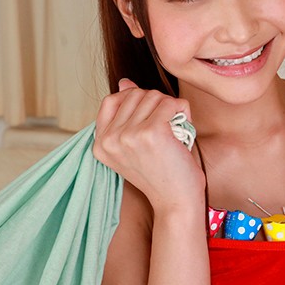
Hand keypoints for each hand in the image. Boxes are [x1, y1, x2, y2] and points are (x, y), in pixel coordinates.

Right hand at [93, 79, 204, 212]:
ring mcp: (128, 135)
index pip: (112, 100)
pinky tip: (183, 132)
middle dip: (157, 105)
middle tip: (167, 128)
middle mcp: (110, 139)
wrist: (176, 202)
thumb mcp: (137, 143)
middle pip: (136, 94)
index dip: (135, 100)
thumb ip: (127, 113)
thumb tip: (124, 82)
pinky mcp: (151, 132)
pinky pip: (172, 103)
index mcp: (100, 143)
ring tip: (175, 132)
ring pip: (155, 96)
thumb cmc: (161, 173)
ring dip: (171, 109)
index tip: (149, 117)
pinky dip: (184, 113)